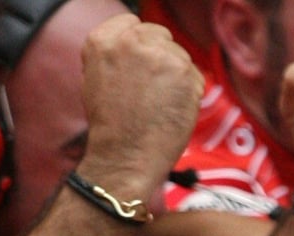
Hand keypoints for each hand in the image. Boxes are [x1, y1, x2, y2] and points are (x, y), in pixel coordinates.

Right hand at [77, 14, 203, 212]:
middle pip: (159, 35)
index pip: (131, 22)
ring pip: (179, 55)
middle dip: (160, 58)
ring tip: (160, 104)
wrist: (126, 156)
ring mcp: (159, 53)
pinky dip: (190, 92)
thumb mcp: (97, 77)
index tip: (141, 64)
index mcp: (102, 40)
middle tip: (152, 91)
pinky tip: (174, 110)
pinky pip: (195, 75)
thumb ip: (118, 55)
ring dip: (177, 76)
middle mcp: (130, 41)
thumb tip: (145, 45)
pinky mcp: (184, 70)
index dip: (140, 44)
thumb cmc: (112, 126)